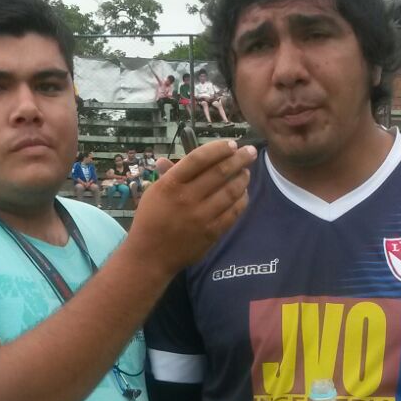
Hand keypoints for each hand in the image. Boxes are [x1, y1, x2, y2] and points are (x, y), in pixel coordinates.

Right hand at [129, 138, 256, 272]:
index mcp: (170, 184)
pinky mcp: (211, 233)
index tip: (231, 144)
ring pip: (230, 192)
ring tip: (246, 172)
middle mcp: (187, 198)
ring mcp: (201, 216)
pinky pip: (233, 213)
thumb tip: (167, 159)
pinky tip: (243, 194)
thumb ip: (167, 175)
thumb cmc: (150, 220)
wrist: (150, 256)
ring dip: (242, 179)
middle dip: (239, 159)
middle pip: (219, 172)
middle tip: (250, 152)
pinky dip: (241, 200)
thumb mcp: (153, 193)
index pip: (199, 158)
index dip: (218, 148)